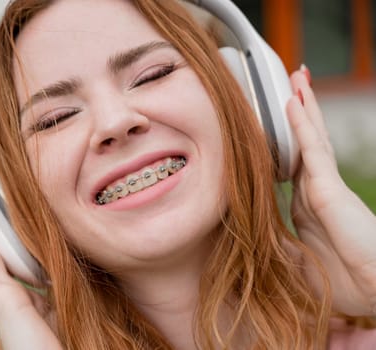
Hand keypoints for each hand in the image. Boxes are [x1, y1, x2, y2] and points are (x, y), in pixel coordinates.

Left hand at [287, 65, 375, 315]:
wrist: (374, 293)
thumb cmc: (339, 280)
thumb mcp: (290, 258)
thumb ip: (269, 239)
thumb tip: (241, 228)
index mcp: (307, 203)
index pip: (289, 163)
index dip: (282, 140)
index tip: (268, 123)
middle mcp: (315, 188)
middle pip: (302, 141)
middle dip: (296, 111)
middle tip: (287, 82)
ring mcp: (324, 185)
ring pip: (309, 136)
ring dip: (302, 105)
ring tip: (296, 76)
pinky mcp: (329, 188)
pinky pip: (312, 149)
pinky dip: (301, 124)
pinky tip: (293, 101)